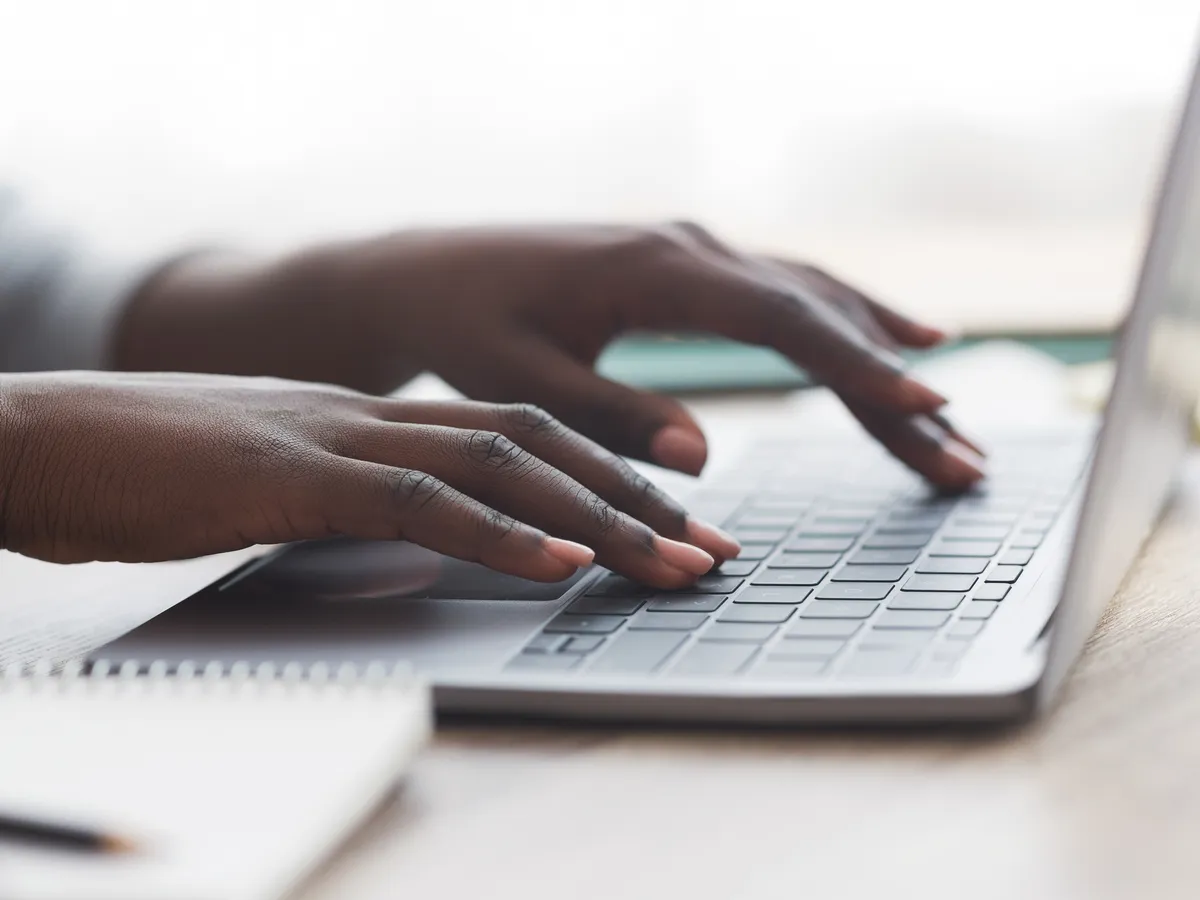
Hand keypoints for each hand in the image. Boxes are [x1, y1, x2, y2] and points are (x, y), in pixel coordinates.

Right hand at [0, 372, 736, 582]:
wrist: (34, 437)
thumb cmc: (149, 470)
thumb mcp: (280, 487)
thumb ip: (358, 503)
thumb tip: (432, 542)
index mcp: (375, 419)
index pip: (520, 436)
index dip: (605, 478)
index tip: (673, 525)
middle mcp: (373, 417)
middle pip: (537, 444)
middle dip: (635, 500)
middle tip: (715, 552)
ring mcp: (333, 438)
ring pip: (497, 463)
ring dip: (595, 516)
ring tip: (673, 563)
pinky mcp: (285, 475)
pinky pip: (410, 500)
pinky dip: (494, 532)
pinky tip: (557, 561)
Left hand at [116, 223, 984, 487]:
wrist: (423, 274)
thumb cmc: (463, 327)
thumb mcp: (520, 384)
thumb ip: (608, 417)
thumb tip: (702, 456)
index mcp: (656, 270)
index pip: (784, 322)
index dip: (860, 369)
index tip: (928, 411)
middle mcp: (690, 246)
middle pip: (820, 313)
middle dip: (894, 387)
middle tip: (964, 455)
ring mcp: (695, 249)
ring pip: (815, 299)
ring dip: (883, 357)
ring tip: (949, 417)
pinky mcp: (689, 266)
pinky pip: (787, 294)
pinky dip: (845, 324)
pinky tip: (889, 341)